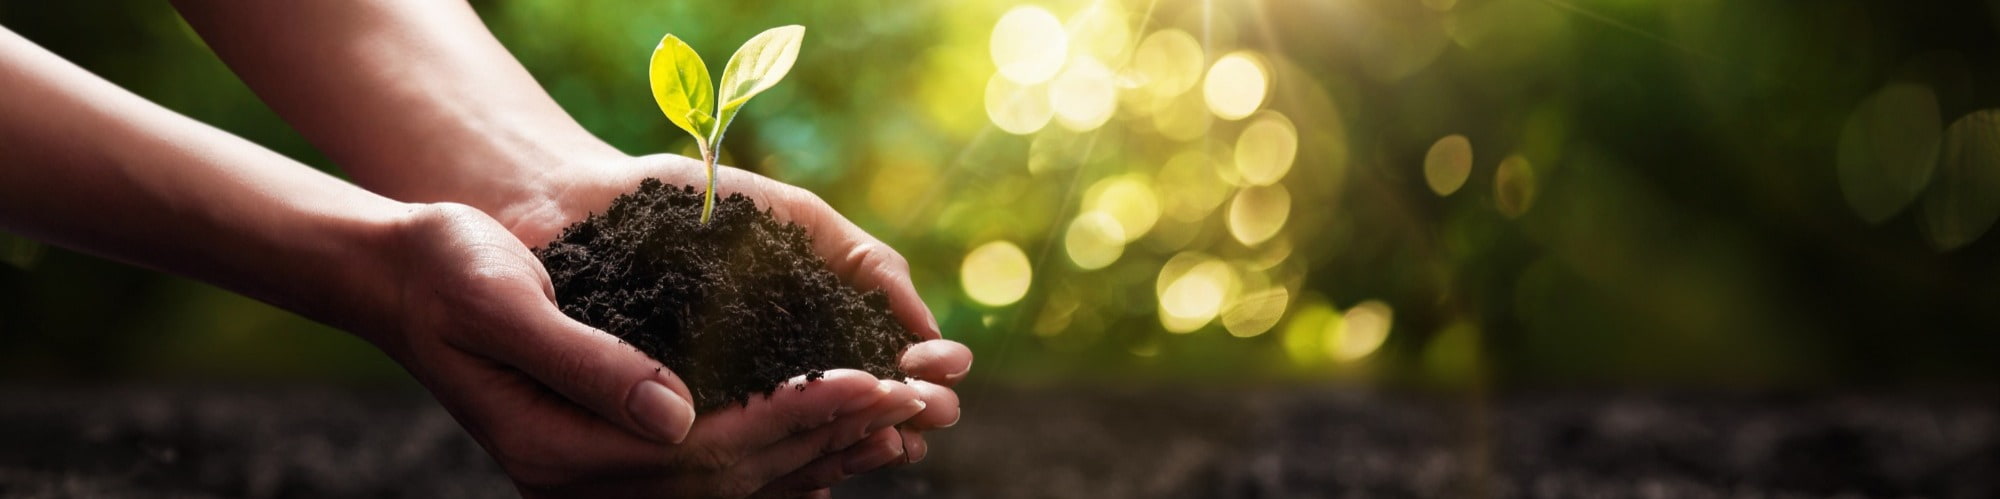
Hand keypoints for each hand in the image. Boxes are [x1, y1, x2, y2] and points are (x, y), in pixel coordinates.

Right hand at [371, 203, 942, 497]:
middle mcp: (583, 479)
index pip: (704, 451)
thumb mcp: (505, 303)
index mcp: (559, 450)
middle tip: (911, 398)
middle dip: (827, 435)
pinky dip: (780, 459)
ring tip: (894, 419)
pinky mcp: (613, 455)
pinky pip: (712, 474)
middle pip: (732, 477)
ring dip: (817, 453)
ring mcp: (598, 476)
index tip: (866, 379)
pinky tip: (834, 445)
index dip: (794, 417)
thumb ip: (589, 365)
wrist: (404, 277)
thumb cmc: (450, 272)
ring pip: (732, 485)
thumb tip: (680, 419)